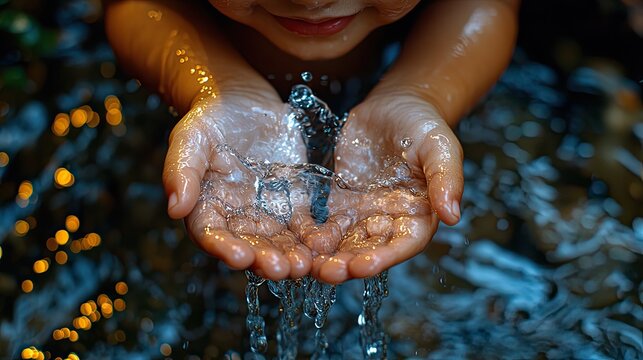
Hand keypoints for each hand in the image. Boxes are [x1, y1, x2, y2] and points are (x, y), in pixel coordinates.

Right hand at [163, 91, 313, 279]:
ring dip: (291, 256)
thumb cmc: (211, 118)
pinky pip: (305, 226)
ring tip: (304, 265)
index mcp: (207, 207)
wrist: (245, 100)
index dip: (225, 248)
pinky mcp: (294, 203)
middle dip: (264, 260)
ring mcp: (267, 213)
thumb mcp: (191, 138)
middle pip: (249, 246)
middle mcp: (237, 218)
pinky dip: (315, 237)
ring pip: (279, 243)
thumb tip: (174, 208)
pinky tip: (325, 244)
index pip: (212, 234)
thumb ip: (181, 171)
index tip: (241, 257)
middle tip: (280, 269)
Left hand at [303, 95, 463, 283]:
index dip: (384, 258)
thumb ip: (447, 179)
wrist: (394, 105)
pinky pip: (328, 226)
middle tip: (327, 272)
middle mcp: (391, 221)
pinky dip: (315, 236)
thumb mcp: (440, 147)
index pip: (403, 245)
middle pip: (371, 250)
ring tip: (309, 265)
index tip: (363, 266)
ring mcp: (365, 215)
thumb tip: (453, 215)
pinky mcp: (343, 204)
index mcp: (419, 215)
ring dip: (329, 257)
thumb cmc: (424, 124)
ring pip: (346, 244)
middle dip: (350, 264)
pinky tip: (299, 242)